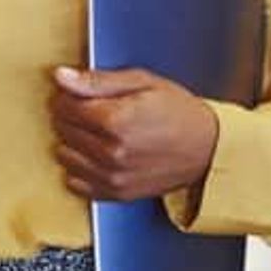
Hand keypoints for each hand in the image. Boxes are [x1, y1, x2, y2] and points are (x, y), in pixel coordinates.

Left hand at [49, 66, 219, 202]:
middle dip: (70, 115)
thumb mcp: (143, 82)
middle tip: (91, 108)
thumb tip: (62, 77)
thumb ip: (98, 81)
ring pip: (65, 156)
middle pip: (63, 130)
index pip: (64, 105)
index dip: (68, 94)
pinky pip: (75, 182)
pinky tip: (96, 154)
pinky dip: (79, 168)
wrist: (209, 149)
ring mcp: (112, 176)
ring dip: (72, 141)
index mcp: (115, 120)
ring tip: (95, 131)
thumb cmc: (180, 112)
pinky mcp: (116, 193)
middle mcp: (110, 152)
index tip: (78, 92)